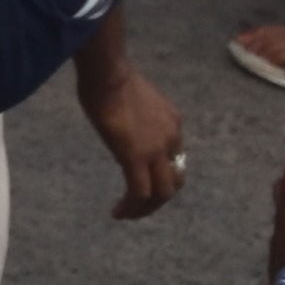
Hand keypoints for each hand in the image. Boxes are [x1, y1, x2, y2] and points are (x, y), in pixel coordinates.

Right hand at [78, 38, 189, 219]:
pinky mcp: (136, 158)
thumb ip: (135, 116)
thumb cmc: (110, 75)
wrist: (108, 72)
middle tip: (139, 204)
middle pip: (175, 180)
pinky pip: (139, 193)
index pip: (174, 156)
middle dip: (159, 197)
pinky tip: (118, 212)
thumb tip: (122, 126)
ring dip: (147, 208)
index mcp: (172, 121)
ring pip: (162, 193)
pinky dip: (131, 207)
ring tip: (128, 213)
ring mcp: (157, 149)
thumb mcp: (133, 98)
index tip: (141, 177)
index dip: (160, 172)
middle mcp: (172, 138)